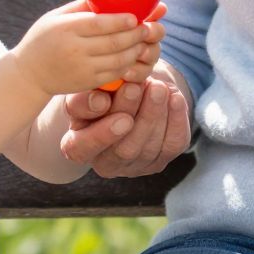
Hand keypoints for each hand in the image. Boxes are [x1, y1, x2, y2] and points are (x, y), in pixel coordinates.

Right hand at [12, 0, 159, 97]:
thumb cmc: (44, 38)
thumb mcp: (56, 17)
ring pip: (119, 60)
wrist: (28, 74)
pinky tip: (132, 55)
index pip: (99, 24)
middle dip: (136, 34)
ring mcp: (82, 68)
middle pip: (114, 42)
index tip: (136, 16)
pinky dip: (127, 64)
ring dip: (136, 50)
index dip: (121, 20)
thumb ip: (82, 6)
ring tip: (144, 40)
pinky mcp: (87, 82)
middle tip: (149, 27)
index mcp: (67, 29)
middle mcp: (74, 50)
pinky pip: (114, 73)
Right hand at [61, 43, 190, 175]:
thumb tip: (101, 99)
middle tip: (136, 87)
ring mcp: (135, 166)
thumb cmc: (102, 90)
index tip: (105, 102)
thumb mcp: (88, 88)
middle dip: (132, 116)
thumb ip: (87, 94)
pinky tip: (174, 98)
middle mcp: (105, 163)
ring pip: (148, 147)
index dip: (98, 132)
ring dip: (154, 114)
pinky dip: (176, 119)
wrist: (132, 92)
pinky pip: (173, 144)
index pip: (81, 148)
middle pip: (122, 149)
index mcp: (77, 146)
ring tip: (157, 87)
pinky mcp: (161, 160)